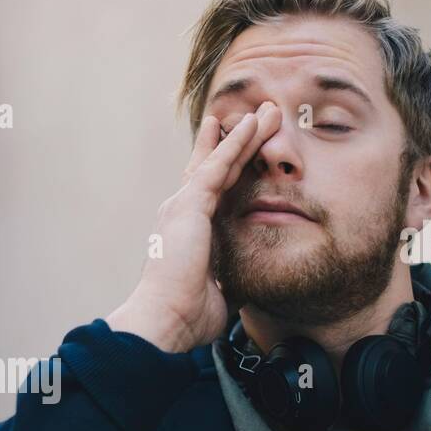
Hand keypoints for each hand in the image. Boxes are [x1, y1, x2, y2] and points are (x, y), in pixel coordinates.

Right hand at [107, 101, 281, 352]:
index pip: (211, 193)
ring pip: (219, 160)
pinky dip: (237, 143)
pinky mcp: (189, 204)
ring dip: (243, 135)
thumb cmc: (187, 315)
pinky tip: (253, 124)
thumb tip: (247, 284)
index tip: (241, 151)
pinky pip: (219, 165)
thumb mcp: (219, 293)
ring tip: (265, 111)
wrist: (165, 320)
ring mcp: (182, 205)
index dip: (227, 170)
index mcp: (187, 233)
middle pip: (213, 168)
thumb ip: (232, 280)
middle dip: (234, 142)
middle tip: (251, 117)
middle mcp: (181, 213)